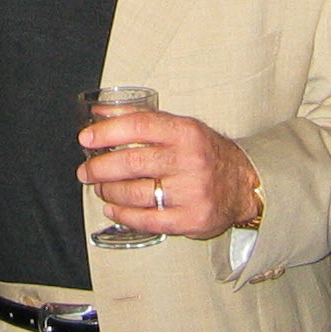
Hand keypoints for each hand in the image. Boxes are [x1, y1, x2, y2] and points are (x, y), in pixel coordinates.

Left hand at [76, 111, 259, 239]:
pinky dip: (123, 215)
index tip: (86, 138)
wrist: (244, 185)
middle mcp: (189, 161)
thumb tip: (99, 112)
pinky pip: (147, 220)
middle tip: (86, 171)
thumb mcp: (180, 127)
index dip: (107, 131)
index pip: (139, 126)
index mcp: (185, 132)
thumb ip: (140, 118)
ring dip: (109, 192)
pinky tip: (113, 208)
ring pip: (135, 193)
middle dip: (100, 168)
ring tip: (100, 188)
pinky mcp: (191, 219)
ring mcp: (191, 192)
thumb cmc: (206, 153)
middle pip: (131, 162)